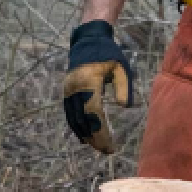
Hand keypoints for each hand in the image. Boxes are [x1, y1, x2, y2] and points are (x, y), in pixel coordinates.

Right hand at [63, 20, 134, 152]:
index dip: (102, 132)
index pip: (94, 114)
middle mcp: (75, 89)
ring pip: (74, 120)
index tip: (111, 145)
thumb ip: (124, 87)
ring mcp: (68, 92)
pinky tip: (84, 138)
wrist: (87, 41)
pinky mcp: (66, 93)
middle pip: (83, 120)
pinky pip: (70, 114)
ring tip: (97, 147)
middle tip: (107, 151)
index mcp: (89, 83)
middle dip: (95, 138)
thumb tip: (125, 107)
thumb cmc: (108, 54)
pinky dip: (76, 128)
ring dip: (85, 135)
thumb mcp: (121, 67)